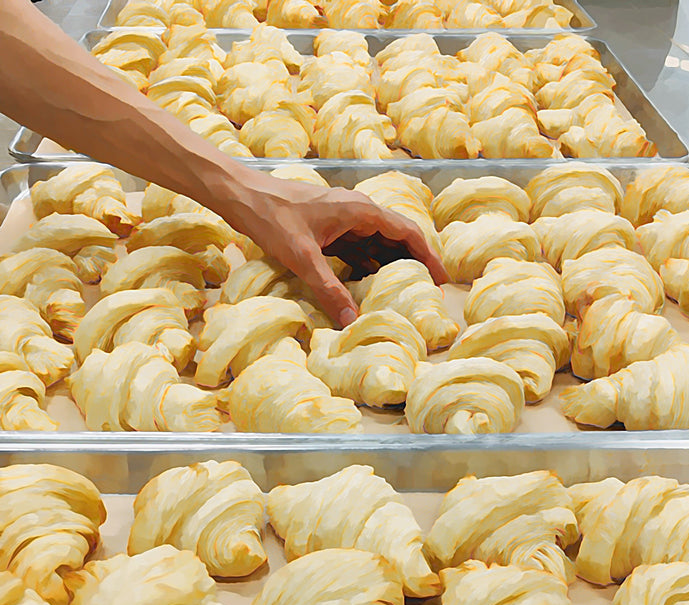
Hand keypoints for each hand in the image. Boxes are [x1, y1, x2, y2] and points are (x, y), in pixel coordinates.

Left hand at [227, 175, 448, 326]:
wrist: (243, 197)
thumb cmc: (272, 219)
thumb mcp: (303, 258)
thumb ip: (329, 290)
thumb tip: (352, 321)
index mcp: (360, 211)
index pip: (407, 233)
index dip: (428, 257)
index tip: (442, 281)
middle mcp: (357, 212)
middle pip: (396, 240)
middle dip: (412, 266)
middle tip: (424, 295)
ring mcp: (343, 220)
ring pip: (377, 246)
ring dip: (388, 269)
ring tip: (400, 297)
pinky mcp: (329, 230)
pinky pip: (357, 250)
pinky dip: (365, 268)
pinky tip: (365, 290)